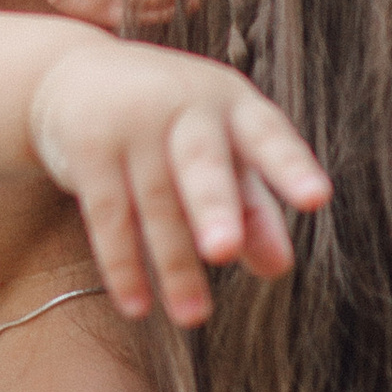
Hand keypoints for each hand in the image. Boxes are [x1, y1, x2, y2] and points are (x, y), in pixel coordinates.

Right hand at [26, 37, 328, 327]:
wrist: (75, 75)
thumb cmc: (169, 122)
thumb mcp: (219, 152)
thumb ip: (252, 206)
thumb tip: (280, 269)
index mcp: (231, 103)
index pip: (267, 136)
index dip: (290, 167)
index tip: (316, 199)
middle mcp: (184, 106)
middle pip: (201, 162)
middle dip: (213, 206)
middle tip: (224, 251)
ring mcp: (131, 124)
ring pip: (155, 202)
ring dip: (173, 264)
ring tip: (193, 316)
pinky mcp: (88, 148)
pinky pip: (107, 215)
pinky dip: (122, 264)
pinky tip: (138, 306)